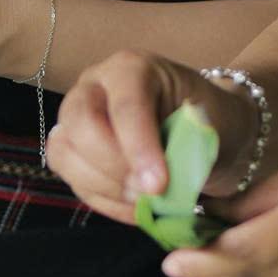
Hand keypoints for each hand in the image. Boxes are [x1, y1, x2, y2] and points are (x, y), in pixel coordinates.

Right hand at [46, 49, 265, 223]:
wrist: (210, 134)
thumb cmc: (211, 121)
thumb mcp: (212, 124)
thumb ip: (186, 145)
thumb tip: (159, 177)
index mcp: (133, 68)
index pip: (124, 105)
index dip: (138, 147)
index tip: (159, 185)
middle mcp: (96, 85)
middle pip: (81, 122)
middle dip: (113, 166)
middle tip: (150, 192)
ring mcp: (77, 116)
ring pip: (65, 153)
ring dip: (106, 187)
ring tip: (146, 202)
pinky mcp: (73, 151)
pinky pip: (72, 180)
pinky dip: (104, 202)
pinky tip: (136, 208)